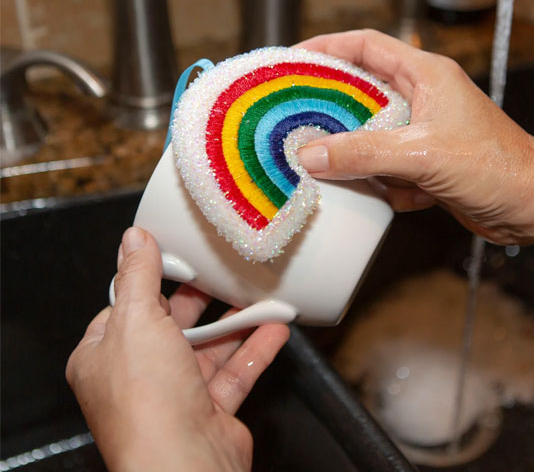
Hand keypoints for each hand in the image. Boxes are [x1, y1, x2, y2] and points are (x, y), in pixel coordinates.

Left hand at [66, 227, 289, 471]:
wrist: (185, 464)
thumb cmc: (146, 400)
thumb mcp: (137, 319)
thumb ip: (138, 275)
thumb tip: (133, 239)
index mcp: (104, 356)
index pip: (125, 308)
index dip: (149, 283)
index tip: (175, 258)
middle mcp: (137, 377)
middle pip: (170, 327)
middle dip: (197, 301)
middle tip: (216, 273)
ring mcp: (175, 396)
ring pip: (207, 349)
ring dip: (234, 323)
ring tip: (255, 297)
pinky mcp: (210, 411)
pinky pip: (234, 372)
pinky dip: (255, 349)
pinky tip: (274, 328)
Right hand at [296, 30, 533, 255]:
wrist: (531, 205)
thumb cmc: (498, 166)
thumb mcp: (423, 155)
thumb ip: (364, 153)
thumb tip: (313, 154)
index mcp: (424, 74)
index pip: (366, 45)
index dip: (327, 47)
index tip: (293, 60)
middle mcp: (419, 98)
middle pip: (359, 90)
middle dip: (328, 106)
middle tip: (294, 116)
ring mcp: (419, 131)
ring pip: (367, 132)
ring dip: (351, 151)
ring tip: (327, 163)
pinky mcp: (420, 161)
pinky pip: (381, 164)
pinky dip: (378, 181)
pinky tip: (389, 194)